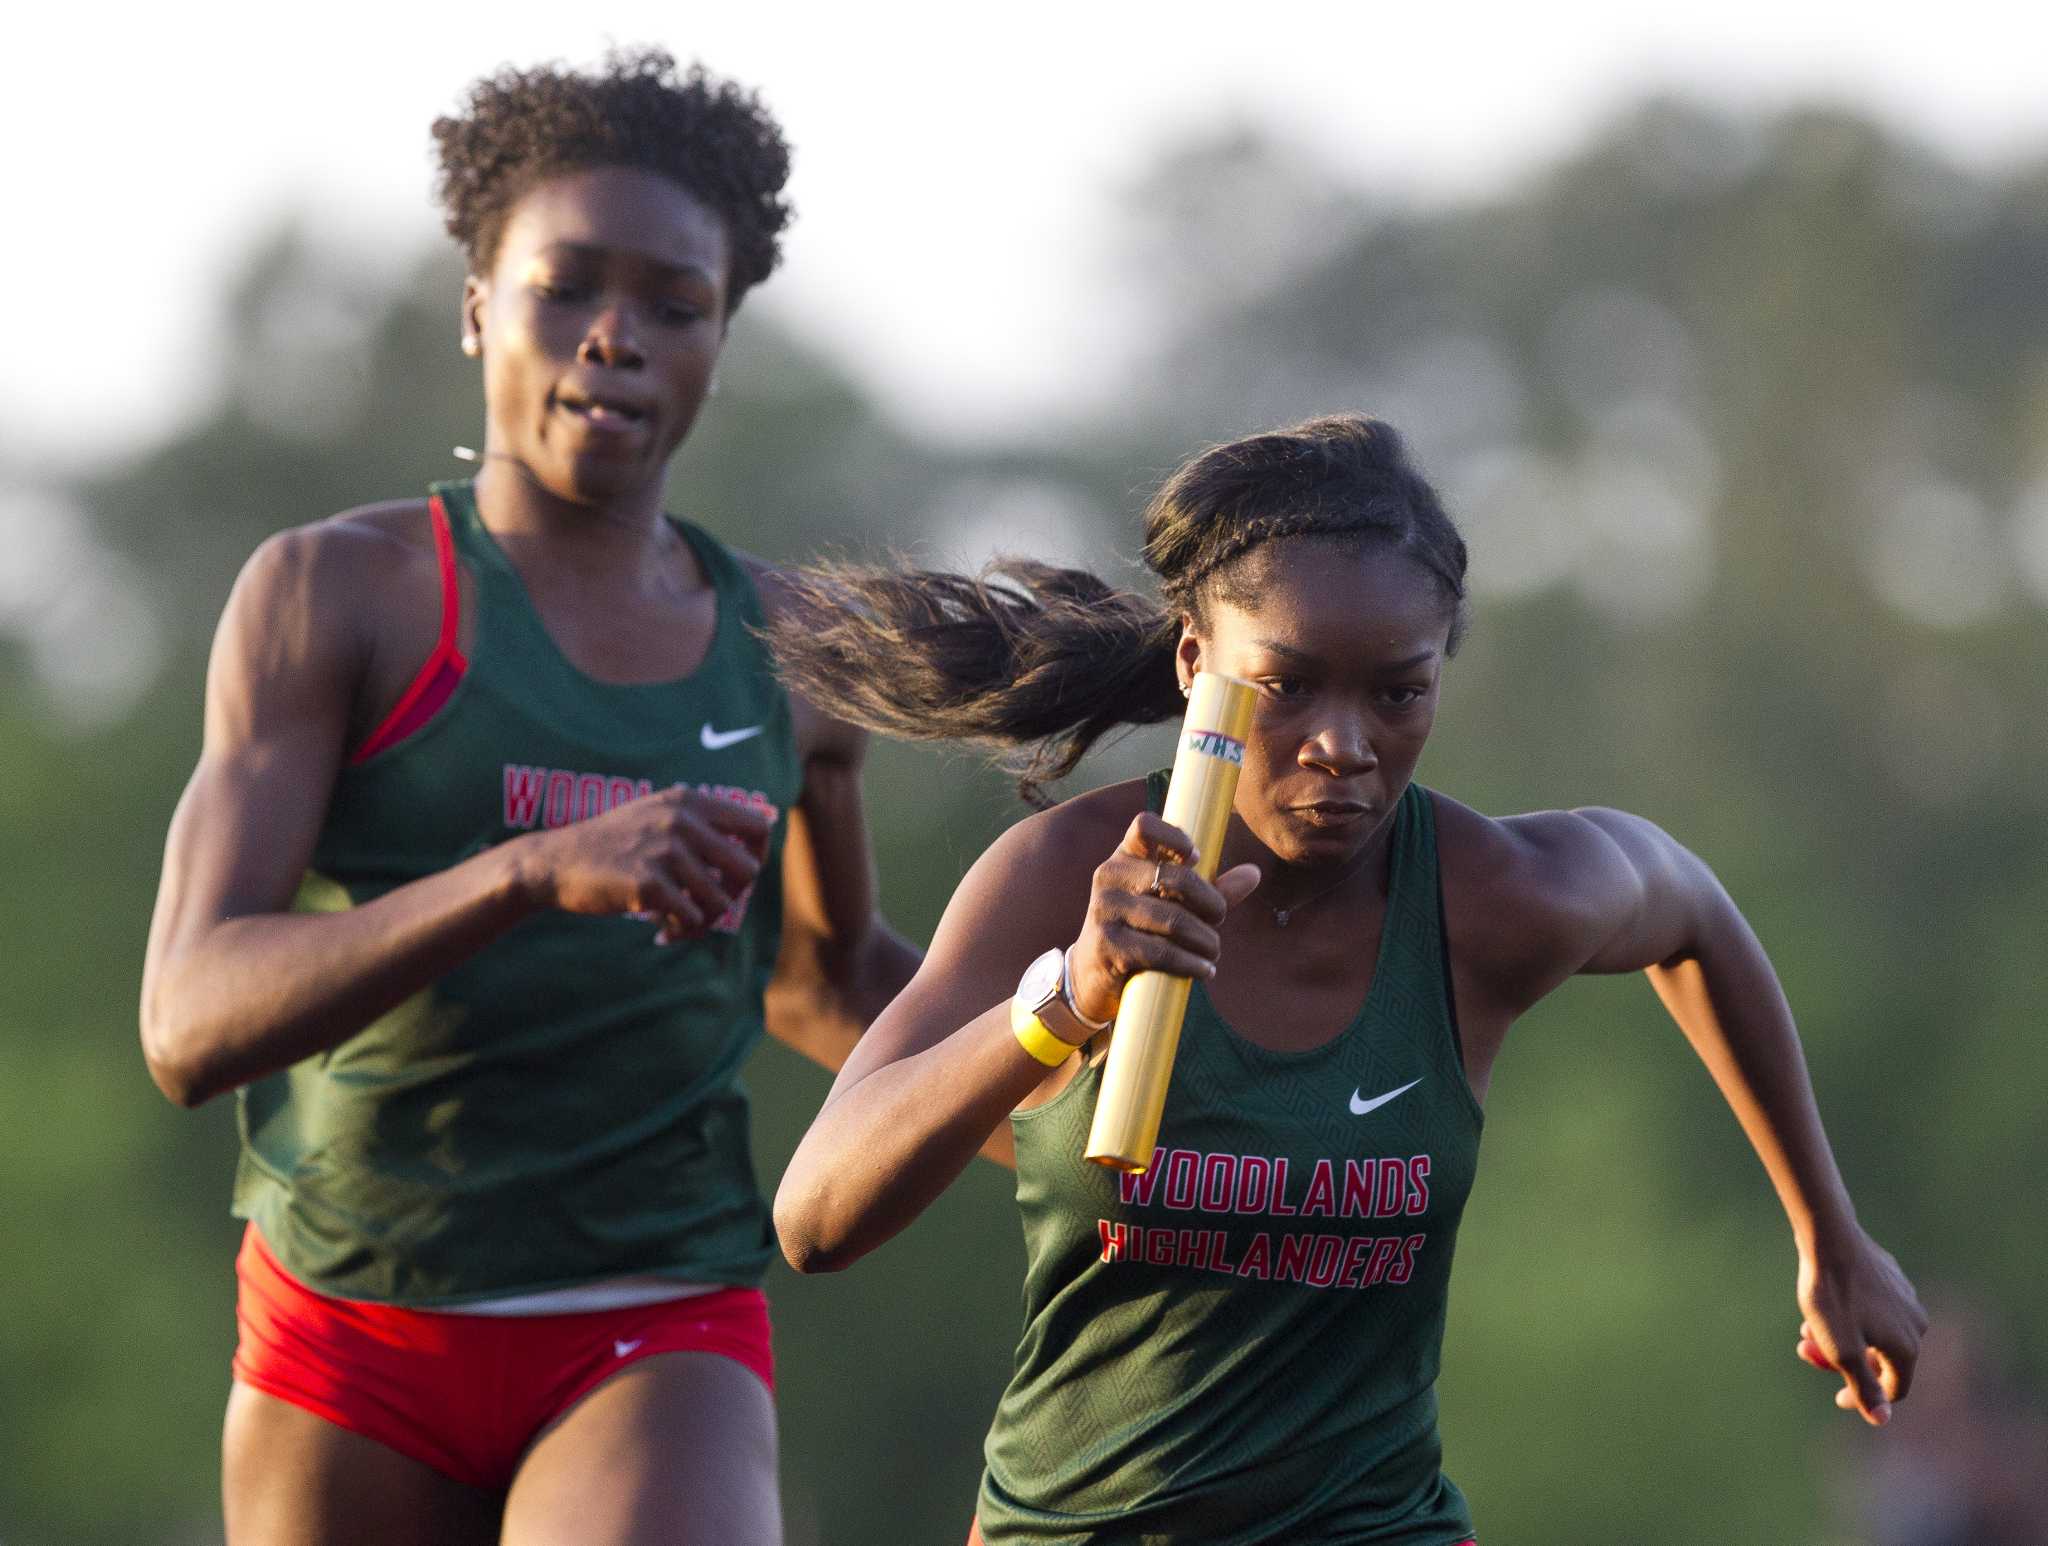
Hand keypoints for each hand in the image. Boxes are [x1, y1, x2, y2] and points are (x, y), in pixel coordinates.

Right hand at [514, 786, 774, 942]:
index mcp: (689, 801)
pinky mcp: (647, 883)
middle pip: (748, 870)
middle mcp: (681, 820)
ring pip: (721, 902)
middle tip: (708, 908)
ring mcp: (664, 850)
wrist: (554, 862)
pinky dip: (680, 931)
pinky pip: (691, 919)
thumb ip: (703, 822)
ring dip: (704, 922)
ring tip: (680, 924)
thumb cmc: (614, 845)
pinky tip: (661, 932)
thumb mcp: (658, 815)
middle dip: (735, 897)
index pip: (759, 828)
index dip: (757, 858)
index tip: (736, 879)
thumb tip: (762, 846)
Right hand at [1067, 812, 1259, 1024]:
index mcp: (1125, 858)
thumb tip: (1254, 873)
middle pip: (1174, 877)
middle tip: (1220, 918)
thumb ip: (1210, 888)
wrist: (1093, 976)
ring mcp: (1104, 910)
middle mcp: (1109, 877)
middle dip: (1210, 902)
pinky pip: (1160, 951)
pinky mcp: (1107, 945)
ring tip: (1213, 951)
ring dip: (1205, 940)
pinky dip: (1190, 963)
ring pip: (1172, 920)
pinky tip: (1204, 970)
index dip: (1175, 836)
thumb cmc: (1140, 932)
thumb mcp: (1170, 904)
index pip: (1144, 826)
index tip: (1196, 858)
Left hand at [1794, 1226, 1926, 1424]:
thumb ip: (1864, 1387)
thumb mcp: (1842, 1350)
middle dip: (1842, 1361)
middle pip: (1879, 1359)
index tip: (1836, 1397)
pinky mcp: (1891, 1279)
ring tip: (1806, 1328)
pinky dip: (1848, 1315)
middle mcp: (1916, 1324)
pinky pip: (1872, 1310)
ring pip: (1872, 1332)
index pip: (1894, 1389)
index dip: (1865, 1399)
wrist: (1829, 1238)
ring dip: (1839, 1337)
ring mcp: (1905, 1299)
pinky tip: (1822, 1306)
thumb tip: (1882, 1420)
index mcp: (1908, 1347)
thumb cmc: (1833, 1295)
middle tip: (1806, 1349)